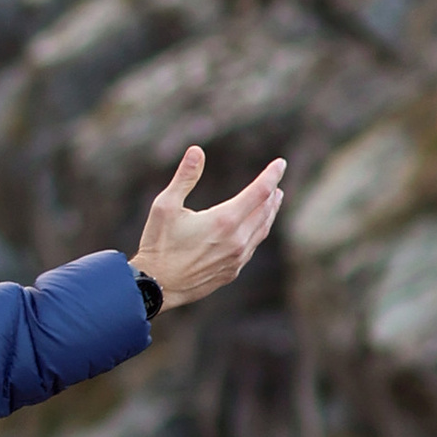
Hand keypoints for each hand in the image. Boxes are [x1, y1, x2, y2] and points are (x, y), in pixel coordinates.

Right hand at [132, 146, 285, 311]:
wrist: (156, 286)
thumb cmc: (158, 244)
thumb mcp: (165, 205)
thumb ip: (185, 177)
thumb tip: (196, 151)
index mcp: (224, 220)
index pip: (259, 192)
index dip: (271, 175)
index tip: (280, 163)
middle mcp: (237, 240)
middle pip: (265, 212)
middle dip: (272, 194)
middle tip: (277, 183)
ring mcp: (236, 258)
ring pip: (261, 231)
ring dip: (269, 213)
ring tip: (273, 202)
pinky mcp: (232, 271)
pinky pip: (252, 247)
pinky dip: (258, 232)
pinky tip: (254, 229)